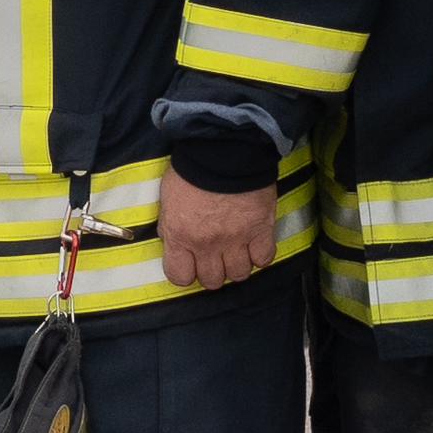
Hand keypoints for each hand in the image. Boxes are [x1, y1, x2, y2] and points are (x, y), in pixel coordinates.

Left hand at [158, 173, 278, 291]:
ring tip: (236, 250)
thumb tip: (176, 243)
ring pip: (239, 275)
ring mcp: (236, 240)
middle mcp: (207, 244)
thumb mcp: (168, 201)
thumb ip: (171, 227)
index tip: (190, 264)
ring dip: (237, 265)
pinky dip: (260, 256)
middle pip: (212, 281)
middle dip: (213, 271)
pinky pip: (264, 259)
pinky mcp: (261, 231)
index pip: (180, 277)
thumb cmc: (191, 172)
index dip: (185, 272)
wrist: (224, 151)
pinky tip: (255, 244)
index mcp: (180, 236)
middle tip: (215, 256)